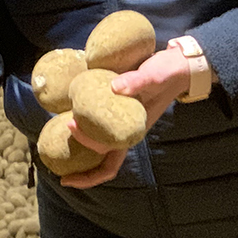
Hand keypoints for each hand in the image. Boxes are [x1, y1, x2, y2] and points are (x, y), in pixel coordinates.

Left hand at [59, 48, 191, 188]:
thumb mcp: (153, 76)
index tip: (69, 130)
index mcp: (133, 132)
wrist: (179, 66)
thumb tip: (115, 88)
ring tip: (59, 147)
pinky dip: (86, 127)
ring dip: (82, 151)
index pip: (109, 157)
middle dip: (82, 170)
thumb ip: (137, 81)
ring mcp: (122, 124)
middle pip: (104, 162)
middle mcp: (126, 132)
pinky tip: (72, 115)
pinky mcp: (118, 110)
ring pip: (101, 147)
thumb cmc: (167, 74)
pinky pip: (100, 126)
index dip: (89, 155)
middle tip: (58, 166)